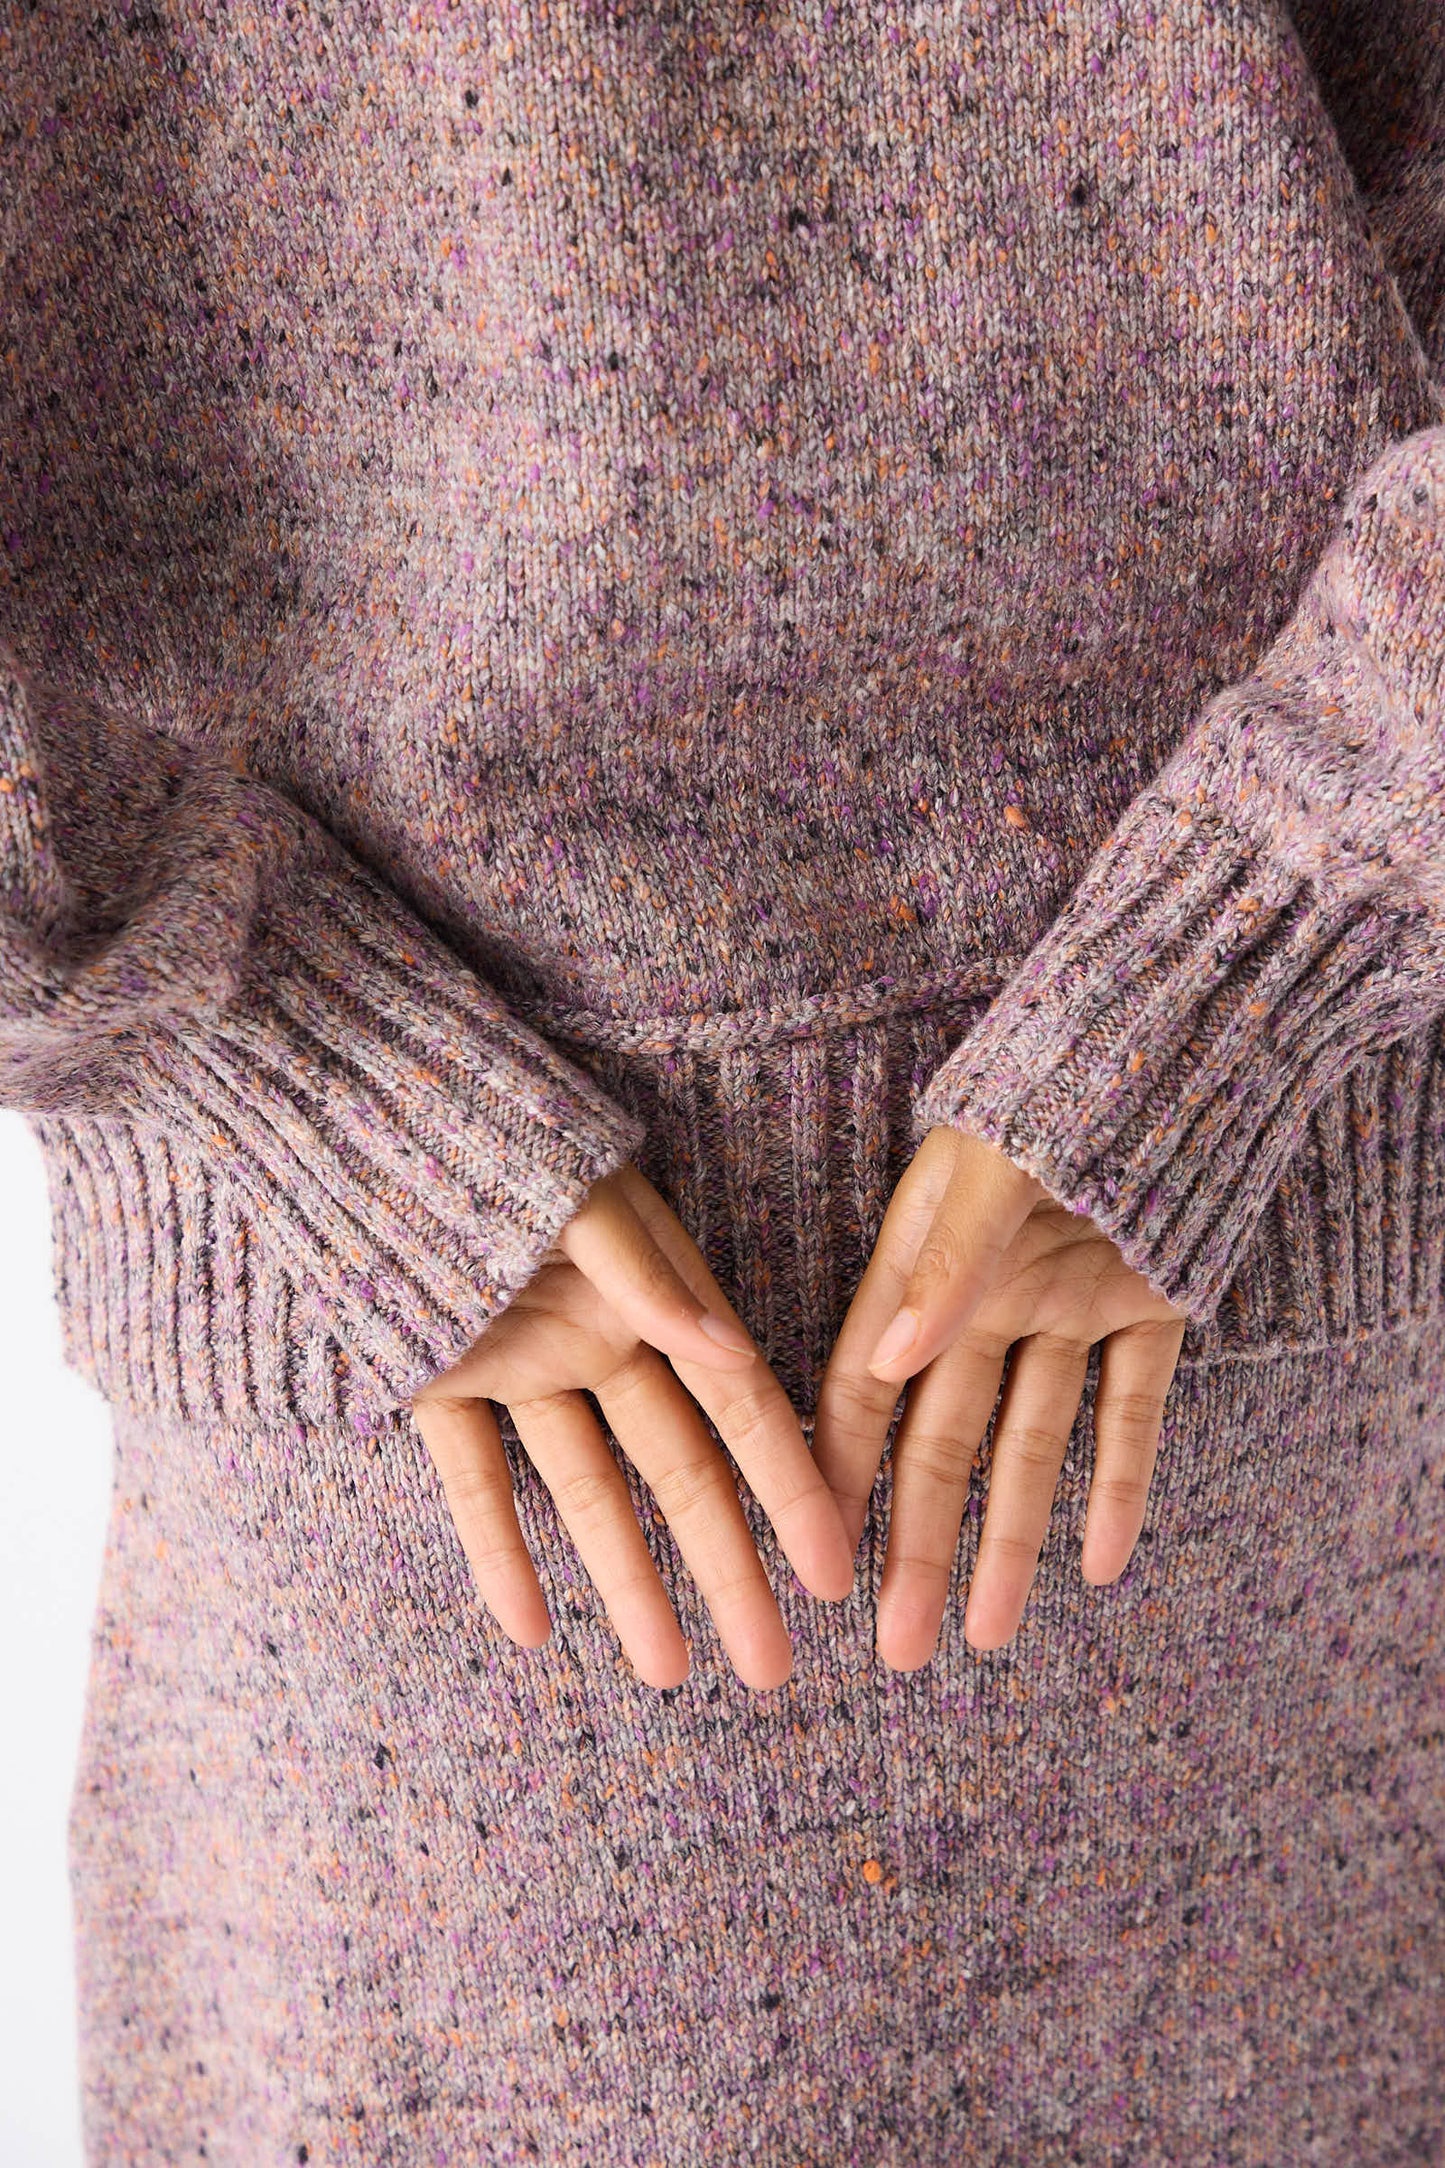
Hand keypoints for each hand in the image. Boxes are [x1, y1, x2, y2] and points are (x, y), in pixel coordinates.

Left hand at [412, 1162, 854, 1693]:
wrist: (351, 1115)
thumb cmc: (485, 1138)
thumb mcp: (578, 1196)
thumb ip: (649, 1276)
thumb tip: (737, 1355)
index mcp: (652, 1297)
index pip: (738, 1412)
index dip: (789, 1491)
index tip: (831, 1569)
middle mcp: (599, 1342)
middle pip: (679, 1475)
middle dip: (729, 1569)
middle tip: (772, 1667)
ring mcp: (522, 1367)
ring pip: (586, 1494)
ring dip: (626, 1582)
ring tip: (668, 1673)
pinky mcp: (440, 1381)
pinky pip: (473, 1480)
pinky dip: (496, 1552)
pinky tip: (527, 1628)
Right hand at [812, 1123, 1188, 1665]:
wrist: (1188, 1037)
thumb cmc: (1067, 1081)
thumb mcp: (996, 1163)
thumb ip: (948, 1258)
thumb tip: (890, 1355)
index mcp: (929, 1260)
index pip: (866, 1383)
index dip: (838, 1468)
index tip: (815, 1554)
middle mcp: (988, 1298)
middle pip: (943, 1442)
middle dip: (917, 1543)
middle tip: (898, 1644)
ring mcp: (1067, 1307)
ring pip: (1032, 1447)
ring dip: (1010, 1541)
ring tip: (987, 1636)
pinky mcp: (1146, 1309)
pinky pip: (1130, 1412)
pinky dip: (1119, 1485)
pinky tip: (1100, 1565)